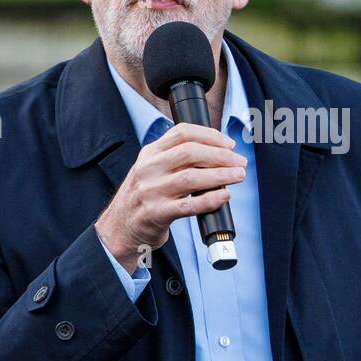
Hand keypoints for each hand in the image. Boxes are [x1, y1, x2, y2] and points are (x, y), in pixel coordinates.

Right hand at [95, 122, 246, 272]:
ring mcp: (151, 191)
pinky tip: (224, 195)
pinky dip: (210, 199)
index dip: (210, 135)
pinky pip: (189, 205)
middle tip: (239, 161)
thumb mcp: (151, 168)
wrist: (120, 227)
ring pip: (191, 178)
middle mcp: (149, 169)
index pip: (182, 132)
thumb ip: (175, 157)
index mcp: (150, 153)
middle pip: (190, 152)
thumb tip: (217, 150)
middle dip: (221, 155)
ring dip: (220, 175)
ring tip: (238, 175)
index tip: (229, 143)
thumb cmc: (143, 197)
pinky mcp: (157, 214)